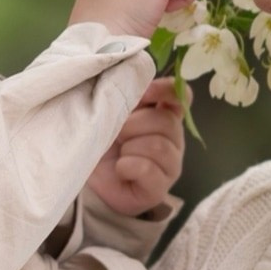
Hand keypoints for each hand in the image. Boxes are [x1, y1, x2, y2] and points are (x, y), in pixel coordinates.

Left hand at [89, 78, 182, 218]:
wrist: (90, 184)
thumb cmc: (101, 144)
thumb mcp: (110, 114)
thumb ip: (124, 96)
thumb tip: (133, 80)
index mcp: (163, 115)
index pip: (180, 96)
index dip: (166, 90)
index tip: (145, 93)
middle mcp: (172, 139)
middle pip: (166, 121)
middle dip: (133, 125)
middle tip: (116, 133)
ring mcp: (170, 165)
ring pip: (158, 146)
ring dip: (129, 147)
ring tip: (118, 154)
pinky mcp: (159, 188)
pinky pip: (149, 169)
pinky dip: (128, 166)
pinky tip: (120, 169)